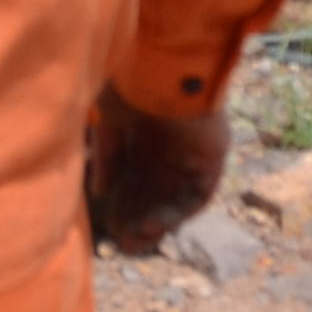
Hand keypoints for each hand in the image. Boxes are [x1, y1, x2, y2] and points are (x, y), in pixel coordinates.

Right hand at [84, 87, 226, 251]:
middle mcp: (169, 145)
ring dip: (156, 222)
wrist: (165, 67)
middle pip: (155, 193)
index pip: (135, 177)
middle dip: (137, 219)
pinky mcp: (212, 159)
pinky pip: (197, 195)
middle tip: (122, 244)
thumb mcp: (107, 121)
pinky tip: (152, 225)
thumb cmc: (131, 84)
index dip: (123, 204)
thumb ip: (106, 157)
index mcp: (144, 132)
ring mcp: (192, 153)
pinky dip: (176, 213)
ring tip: (135, 241)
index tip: (110, 227)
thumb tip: (100, 191)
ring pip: (175, 198)